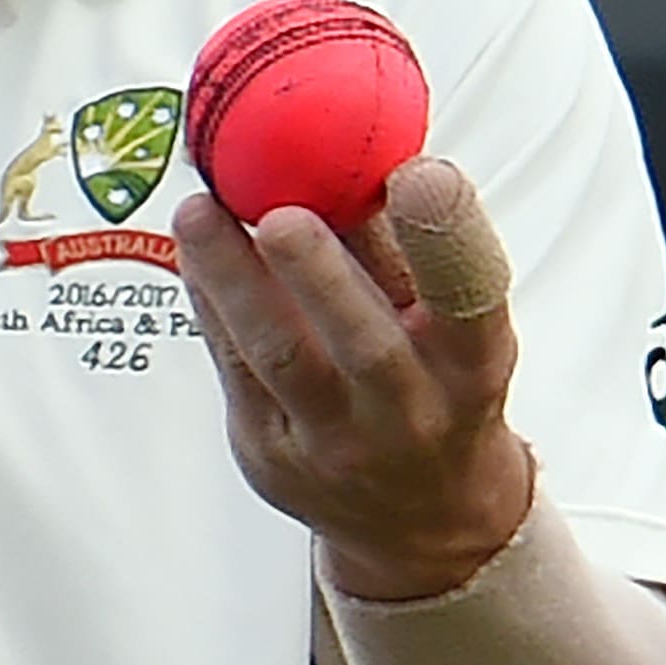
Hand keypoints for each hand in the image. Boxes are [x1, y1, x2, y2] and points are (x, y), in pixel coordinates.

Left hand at [172, 154, 534, 600]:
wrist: (423, 522)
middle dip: (319, 274)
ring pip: (279, 358)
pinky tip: (193, 253)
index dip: (448, 238)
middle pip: (365, 346)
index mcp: (471, 368)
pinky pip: (232, 369)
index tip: (420, 173)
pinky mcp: (269, 456)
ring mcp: (337, 445)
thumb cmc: (433, 389)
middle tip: (279, 212)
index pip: (472, 303)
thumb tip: (347, 141)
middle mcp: (412, 414)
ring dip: (233, 279)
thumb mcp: (449, 329)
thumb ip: (404, 250)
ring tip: (198, 213)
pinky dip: (209, 304)